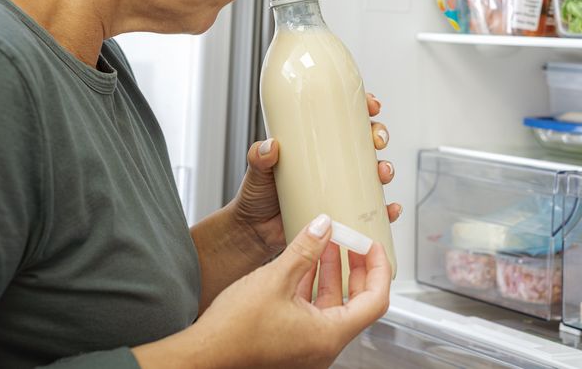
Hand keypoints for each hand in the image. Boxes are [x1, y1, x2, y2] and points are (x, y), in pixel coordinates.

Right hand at [177, 214, 390, 368]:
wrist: (203, 354)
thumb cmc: (234, 330)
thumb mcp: (275, 278)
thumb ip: (305, 249)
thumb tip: (324, 226)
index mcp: (329, 336)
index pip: (375, 300)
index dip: (378, 268)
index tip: (372, 245)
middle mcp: (323, 347)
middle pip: (358, 303)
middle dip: (356, 268)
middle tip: (353, 241)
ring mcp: (308, 348)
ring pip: (333, 307)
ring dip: (332, 274)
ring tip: (326, 243)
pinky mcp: (292, 344)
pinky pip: (314, 313)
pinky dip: (314, 287)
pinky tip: (303, 264)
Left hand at [232, 93, 399, 256]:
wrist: (255, 233)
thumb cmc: (257, 196)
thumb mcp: (257, 170)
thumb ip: (259, 157)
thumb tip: (270, 146)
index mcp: (315, 145)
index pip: (344, 119)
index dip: (362, 108)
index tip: (371, 106)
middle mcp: (332, 163)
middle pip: (366, 142)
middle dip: (379, 136)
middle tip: (377, 140)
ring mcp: (340, 187)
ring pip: (374, 173)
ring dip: (385, 169)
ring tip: (382, 173)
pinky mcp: (344, 213)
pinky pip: (373, 210)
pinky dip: (387, 210)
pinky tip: (391, 209)